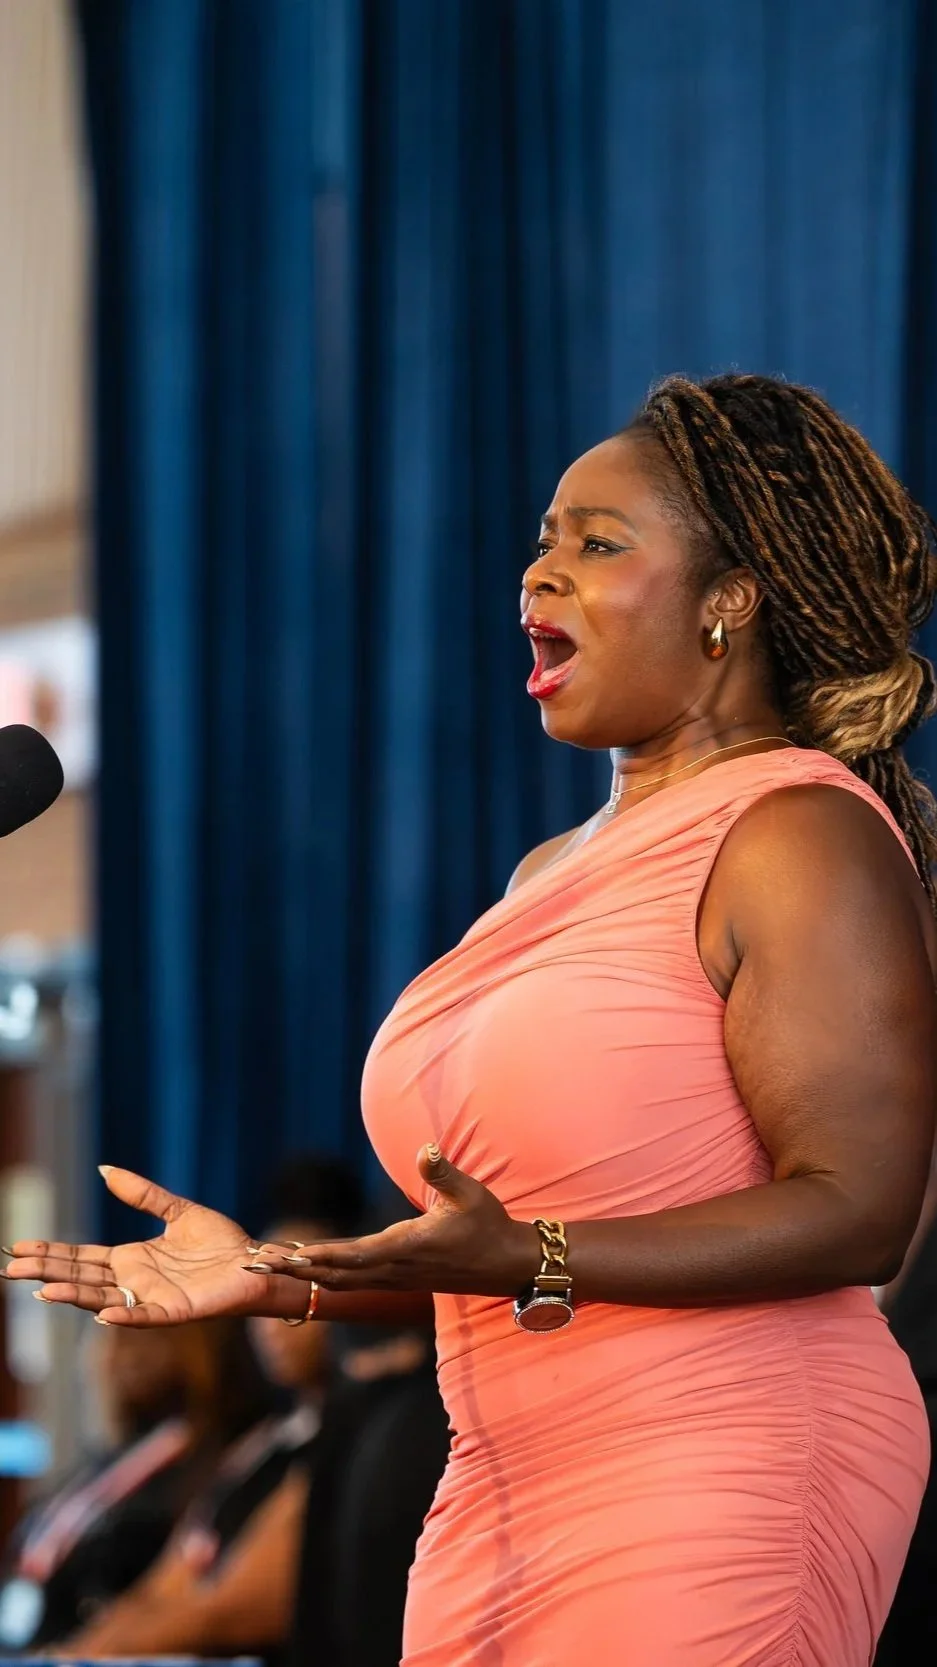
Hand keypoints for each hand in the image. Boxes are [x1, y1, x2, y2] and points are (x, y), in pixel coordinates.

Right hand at [3, 1165, 296, 1324]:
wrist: (256, 1262)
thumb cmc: (220, 1242)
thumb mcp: (177, 1210)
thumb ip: (142, 1194)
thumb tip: (104, 1169)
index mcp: (132, 1259)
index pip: (82, 1257)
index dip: (51, 1253)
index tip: (19, 1248)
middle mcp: (135, 1282)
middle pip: (82, 1278)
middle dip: (48, 1273)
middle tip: (11, 1270)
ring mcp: (152, 1299)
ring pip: (104, 1300)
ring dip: (74, 1296)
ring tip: (43, 1291)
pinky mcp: (176, 1312)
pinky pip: (145, 1316)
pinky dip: (124, 1316)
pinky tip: (102, 1313)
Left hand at [254, 1144, 539, 1297]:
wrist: (507, 1264)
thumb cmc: (488, 1225)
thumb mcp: (471, 1193)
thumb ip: (444, 1173)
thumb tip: (426, 1149)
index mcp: (408, 1247)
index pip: (356, 1255)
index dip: (323, 1256)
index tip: (292, 1256)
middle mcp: (396, 1268)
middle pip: (337, 1274)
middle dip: (297, 1270)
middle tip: (258, 1265)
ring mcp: (396, 1277)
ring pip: (342, 1281)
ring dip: (306, 1274)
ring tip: (271, 1266)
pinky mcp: (398, 1278)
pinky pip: (354, 1281)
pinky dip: (326, 1276)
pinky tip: (309, 1271)